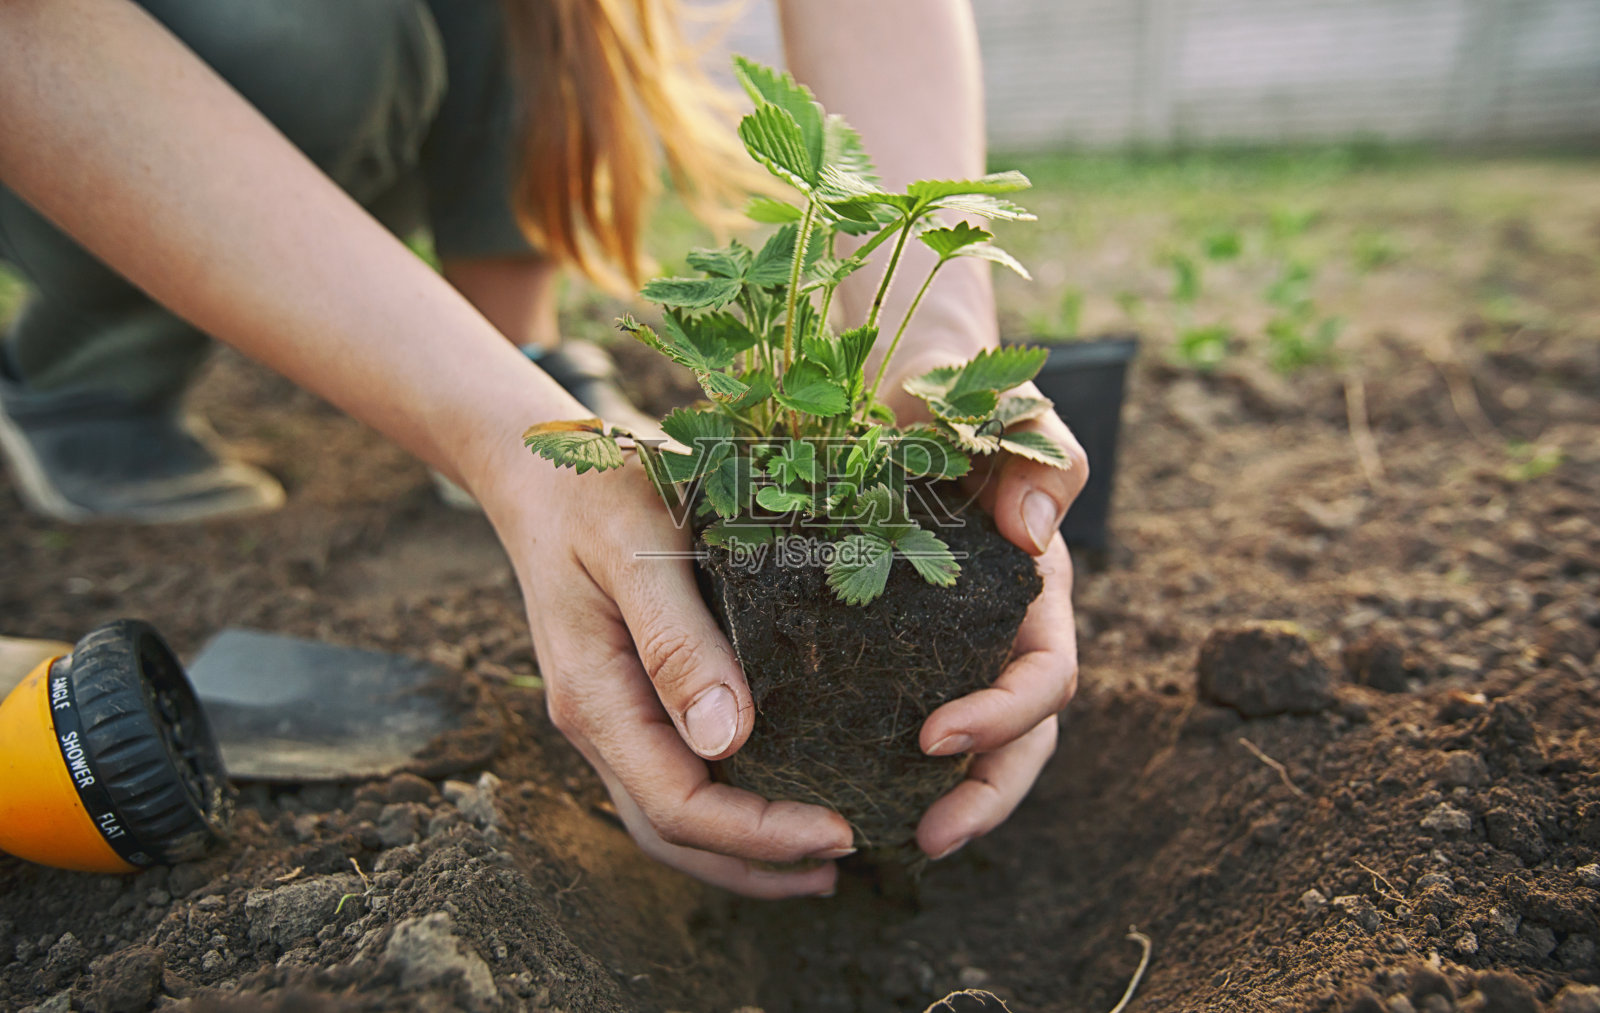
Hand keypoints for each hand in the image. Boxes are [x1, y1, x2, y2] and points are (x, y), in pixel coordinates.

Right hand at [482, 458, 854, 897]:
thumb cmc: (593, 490)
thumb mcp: (638, 548)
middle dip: (757, 861)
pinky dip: (723, 804)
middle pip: (673, 832)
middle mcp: (595, 722)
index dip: (760, 833)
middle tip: (845, 857)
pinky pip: (669, 774)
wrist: (537, 465)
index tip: (840, 829)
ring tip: (819, 857)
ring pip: (668, 814)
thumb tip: (729, 739)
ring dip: (740, 848)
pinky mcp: (623, 695)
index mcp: (596, 696)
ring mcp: (605, 713)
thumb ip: (678, 641)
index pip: (680, 805)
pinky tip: (773, 792)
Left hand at [885, 349, 1088, 860]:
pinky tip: (827, 778)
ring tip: (883, 835)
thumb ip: (1043, 455)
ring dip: (934, 796)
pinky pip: (888, 711)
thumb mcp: (1010, 409)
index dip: (1004, 721)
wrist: (899, 376)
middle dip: (981, 797)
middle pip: (1015, 741)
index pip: (1044, 681)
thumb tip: (1037, 533)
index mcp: (1035, 596)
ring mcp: (942, 644)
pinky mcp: (882, 642)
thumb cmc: (963, 390)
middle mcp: (996, 632)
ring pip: (960, 746)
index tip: (934, 735)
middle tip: (923, 837)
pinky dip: (874, 755)